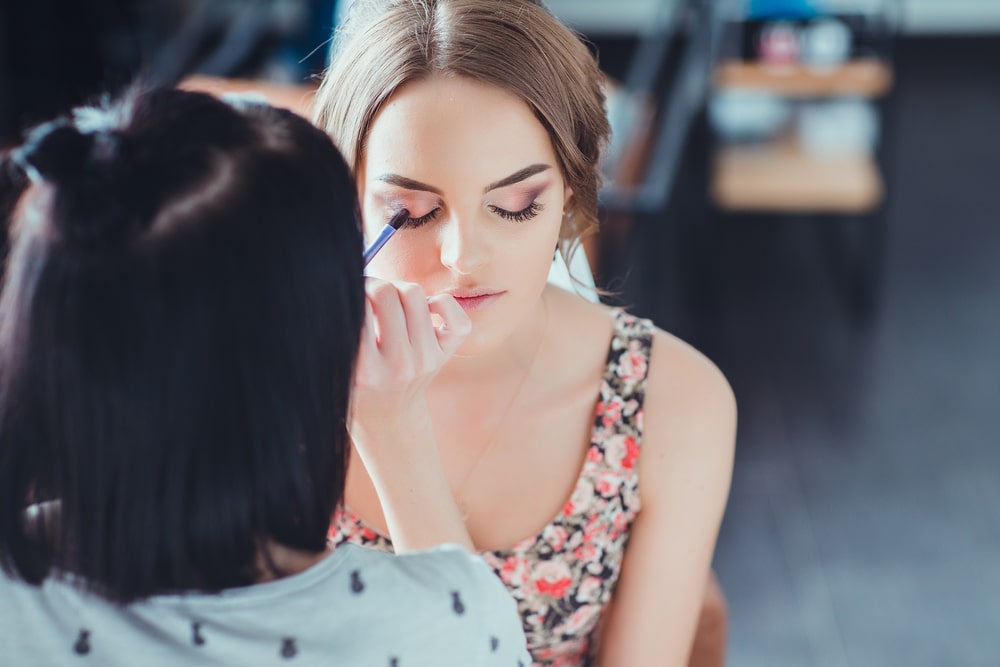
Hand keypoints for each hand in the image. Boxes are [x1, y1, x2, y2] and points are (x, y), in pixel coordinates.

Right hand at [351, 278, 469, 435]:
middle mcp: (399, 365)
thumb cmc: (355, 387)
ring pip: (414, 293)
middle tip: (367, 295)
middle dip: (373, 286)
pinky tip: (422, 310)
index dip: (350, 291)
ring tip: (389, 303)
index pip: (358, 308)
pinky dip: (439, 301)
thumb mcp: (336, 367)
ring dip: (398, 289)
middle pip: (387, 293)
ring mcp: (426, 359)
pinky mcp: (445, 354)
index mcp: (366, 370)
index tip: (346, 295)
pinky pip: (452, 311)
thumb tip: (347, 282)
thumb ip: (339, 332)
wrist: (389, 420)